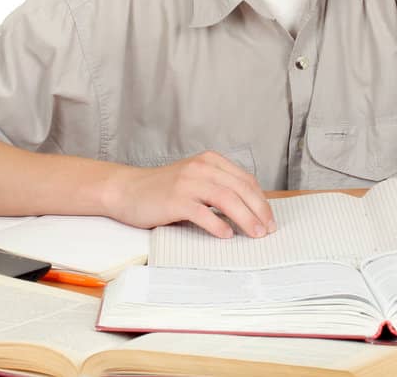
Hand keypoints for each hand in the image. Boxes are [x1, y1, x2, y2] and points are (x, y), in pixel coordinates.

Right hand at [103, 152, 276, 238]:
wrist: (127, 190)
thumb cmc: (163, 190)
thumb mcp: (195, 181)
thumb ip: (218, 188)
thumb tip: (250, 210)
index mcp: (210, 161)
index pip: (245, 179)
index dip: (261, 200)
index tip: (270, 218)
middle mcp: (201, 167)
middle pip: (240, 188)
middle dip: (259, 210)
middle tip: (268, 230)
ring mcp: (187, 182)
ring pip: (226, 199)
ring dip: (245, 218)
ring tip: (255, 234)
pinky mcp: (174, 199)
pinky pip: (202, 212)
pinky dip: (217, 224)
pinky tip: (226, 235)